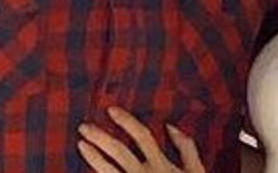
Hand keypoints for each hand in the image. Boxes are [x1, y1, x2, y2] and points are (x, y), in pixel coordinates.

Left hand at [78, 106, 204, 172]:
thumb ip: (186, 147)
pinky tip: (86, 171)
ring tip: (81, 144)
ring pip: (109, 170)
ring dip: (93, 156)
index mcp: (161, 164)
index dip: (126, 121)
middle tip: (84, 127)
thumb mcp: (196, 171)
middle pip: (119, 150)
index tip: (111, 110)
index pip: (142, 136)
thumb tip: (170, 126)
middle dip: (100, 136)